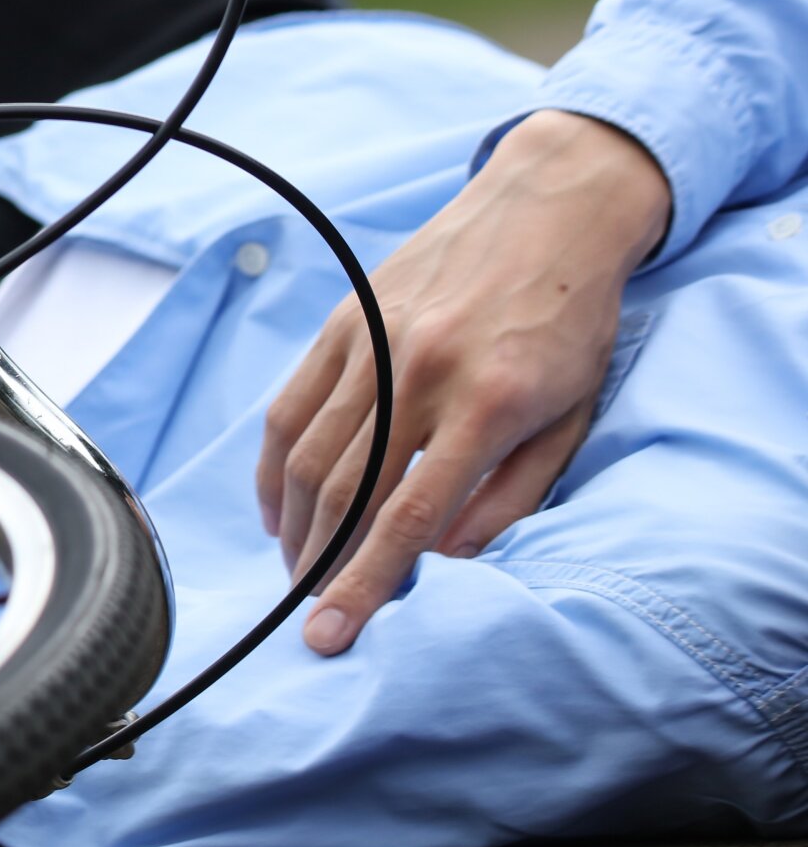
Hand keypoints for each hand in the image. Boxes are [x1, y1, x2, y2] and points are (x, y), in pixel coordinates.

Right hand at [256, 111, 670, 655]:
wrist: (548, 210)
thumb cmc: (571, 322)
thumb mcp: (570, 416)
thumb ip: (509, 497)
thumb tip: (441, 555)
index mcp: (486, 405)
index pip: (405, 518)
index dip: (360, 585)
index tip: (329, 636)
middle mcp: (419, 373)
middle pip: (343, 493)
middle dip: (317, 567)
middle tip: (312, 613)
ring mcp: (371, 344)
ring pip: (307, 455)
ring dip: (295, 525)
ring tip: (298, 569)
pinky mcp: (343, 323)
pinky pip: (290, 408)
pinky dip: (275, 468)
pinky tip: (281, 508)